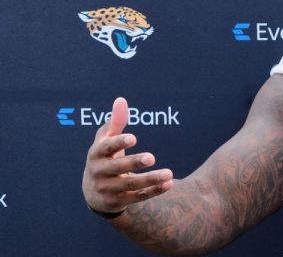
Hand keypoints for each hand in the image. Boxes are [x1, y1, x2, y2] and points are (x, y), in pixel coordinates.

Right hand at [82, 97, 173, 213]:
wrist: (93, 192)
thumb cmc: (104, 158)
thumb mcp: (105, 140)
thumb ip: (115, 122)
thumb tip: (121, 100)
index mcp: (96, 154)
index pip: (106, 148)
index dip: (118, 143)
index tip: (133, 138)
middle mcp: (100, 172)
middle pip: (117, 167)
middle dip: (134, 162)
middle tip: (151, 157)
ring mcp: (108, 189)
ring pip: (130, 184)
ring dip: (150, 179)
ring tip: (169, 173)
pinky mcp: (119, 202)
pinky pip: (138, 197)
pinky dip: (154, 191)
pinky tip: (169, 183)